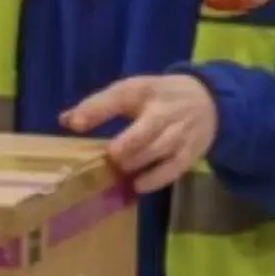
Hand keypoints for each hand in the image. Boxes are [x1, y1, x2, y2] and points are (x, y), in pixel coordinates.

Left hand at [62, 74, 217, 192]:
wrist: (210, 101)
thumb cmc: (158, 97)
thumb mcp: (132, 92)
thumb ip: (99, 106)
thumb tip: (65, 120)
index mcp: (144, 90)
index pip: (119, 95)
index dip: (95, 109)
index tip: (74, 123)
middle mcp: (164, 110)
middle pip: (146, 128)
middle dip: (126, 144)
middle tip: (109, 156)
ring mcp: (179, 133)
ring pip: (158, 150)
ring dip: (136, 162)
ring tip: (119, 171)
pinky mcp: (189, 152)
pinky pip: (173, 168)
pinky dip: (155, 179)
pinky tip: (138, 185)